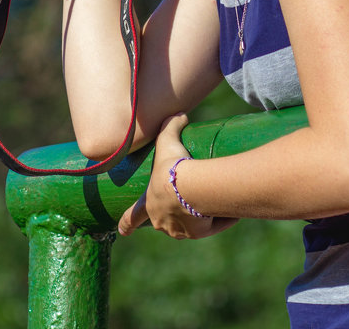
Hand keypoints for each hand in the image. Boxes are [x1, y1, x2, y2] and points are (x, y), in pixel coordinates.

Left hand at [118, 113, 238, 238]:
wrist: (191, 186)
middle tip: (186, 198)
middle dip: (176, 210)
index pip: (132, 216)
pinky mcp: (199, 233)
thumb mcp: (167, 141)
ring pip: (190, 224)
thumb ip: (170, 127)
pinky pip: (211, 225)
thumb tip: (179, 114)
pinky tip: (226, 207)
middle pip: (166, 221)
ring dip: (198, 214)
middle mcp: (161, 221)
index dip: (127, 222)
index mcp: (148, 204)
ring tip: (209, 199)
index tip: (122, 231)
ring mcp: (179, 230)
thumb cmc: (172, 165)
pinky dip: (219, 218)